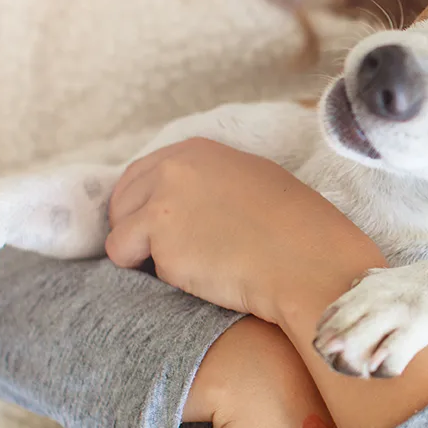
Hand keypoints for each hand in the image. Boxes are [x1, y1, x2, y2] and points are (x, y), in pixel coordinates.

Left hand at [105, 138, 385, 322]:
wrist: (307, 260)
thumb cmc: (295, 229)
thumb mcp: (252, 181)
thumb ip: (210, 181)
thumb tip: (184, 202)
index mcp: (197, 150)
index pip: (143, 173)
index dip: (146, 204)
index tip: (159, 228)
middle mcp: (173, 167)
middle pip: (122, 200)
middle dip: (135, 229)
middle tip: (164, 256)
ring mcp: (162, 200)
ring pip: (120, 234)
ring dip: (142, 255)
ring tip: (184, 268)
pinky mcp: (157, 237)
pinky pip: (129, 259)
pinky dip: (150, 274)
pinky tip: (186, 277)